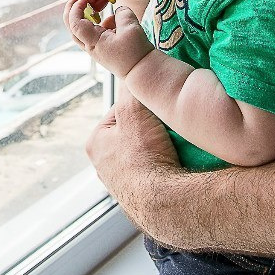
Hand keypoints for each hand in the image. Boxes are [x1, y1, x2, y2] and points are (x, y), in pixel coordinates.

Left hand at [64, 0, 153, 77]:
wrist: (141, 70)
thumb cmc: (135, 52)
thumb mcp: (131, 27)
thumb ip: (122, 13)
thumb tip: (118, 9)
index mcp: (94, 42)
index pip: (75, 24)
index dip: (76, 9)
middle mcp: (91, 46)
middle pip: (72, 28)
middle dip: (71, 10)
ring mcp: (96, 48)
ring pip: (82, 30)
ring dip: (84, 16)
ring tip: (91, 3)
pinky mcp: (103, 48)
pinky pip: (96, 33)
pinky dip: (101, 23)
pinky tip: (113, 21)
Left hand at [86, 92, 184, 237]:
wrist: (164, 204)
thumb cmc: (144, 157)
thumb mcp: (134, 109)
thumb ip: (132, 87)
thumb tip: (132, 69)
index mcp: (95, 143)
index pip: (121, 112)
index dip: (143, 107)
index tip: (160, 108)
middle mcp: (104, 167)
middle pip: (134, 135)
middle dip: (152, 130)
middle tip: (171, 128)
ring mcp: (123, 186)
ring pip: (146, 155)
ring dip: (161, 151)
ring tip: (177, 148)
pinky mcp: (141, 201)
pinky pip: (156, 175)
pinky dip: (167, 169)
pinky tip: (178, 167)